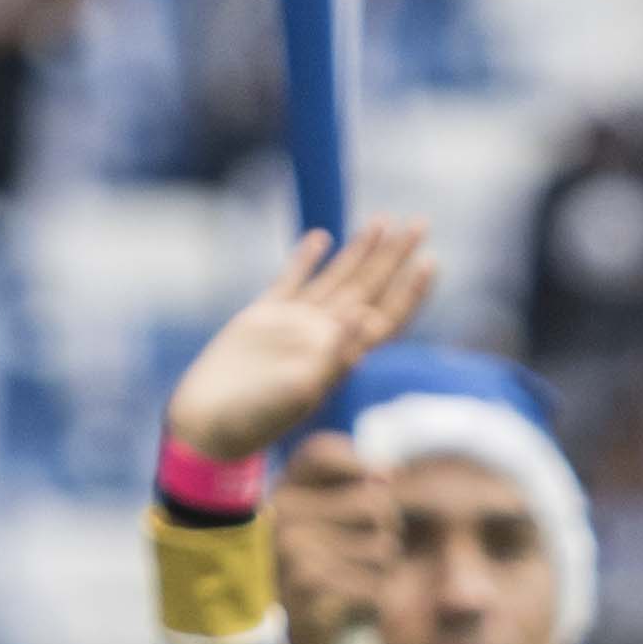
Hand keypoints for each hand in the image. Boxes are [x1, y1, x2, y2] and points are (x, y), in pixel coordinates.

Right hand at [164, 219, 434, 466]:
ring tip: (382, 220)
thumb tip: (364, 313)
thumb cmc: (257, 417)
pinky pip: (291, 280)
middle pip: (370, 288)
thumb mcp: (301, 388)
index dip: (410, 290)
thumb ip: (334, 352)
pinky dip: (306, 258)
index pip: (387, 315)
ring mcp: (294, 325)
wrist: (211, 423)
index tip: (430, 260)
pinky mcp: (262, 317)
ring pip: (337, 278)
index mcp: (340, 355)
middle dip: (395, 257)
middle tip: (420, 223)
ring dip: (361, 251)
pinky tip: (322, 238)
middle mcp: (324, 336)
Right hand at [272, 436, 394, 643]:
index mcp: (275, 494)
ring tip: (345, 587)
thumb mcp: (301, 524)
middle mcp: (283, 519)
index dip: (361, 469)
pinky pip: (375, 596)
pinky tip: (341, 613)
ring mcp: (299, 558)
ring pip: (385, 553)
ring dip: (378, 576)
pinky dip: (368, 610)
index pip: (323, 453)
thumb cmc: (291, 580)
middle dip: (384, 534)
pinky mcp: (316, 599)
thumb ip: (342, 489)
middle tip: (361, 555)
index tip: (375, 486)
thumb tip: (389, 475)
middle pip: (376, 504)